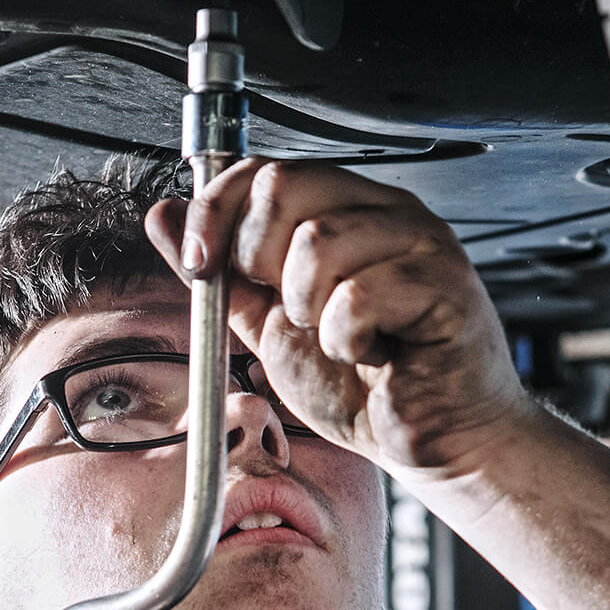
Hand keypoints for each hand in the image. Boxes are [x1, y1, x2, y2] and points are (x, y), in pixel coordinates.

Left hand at [145, 159, 529, 476]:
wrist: (432, 439)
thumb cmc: (367, 385)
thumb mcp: (269, 324)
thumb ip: (222, 273)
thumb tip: (165, 217)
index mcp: (347, 209)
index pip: (264, 169)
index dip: (217, 212)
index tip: (201, 265)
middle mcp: (387, 212)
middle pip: (283, 188)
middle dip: (260, 262)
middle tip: (294, 311)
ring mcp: (421, 243)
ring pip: (317, 243)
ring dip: (308, 310)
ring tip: (340, 337)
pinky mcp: (444, 285)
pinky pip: (357, 296)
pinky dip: (347, 339)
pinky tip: (372, 352)